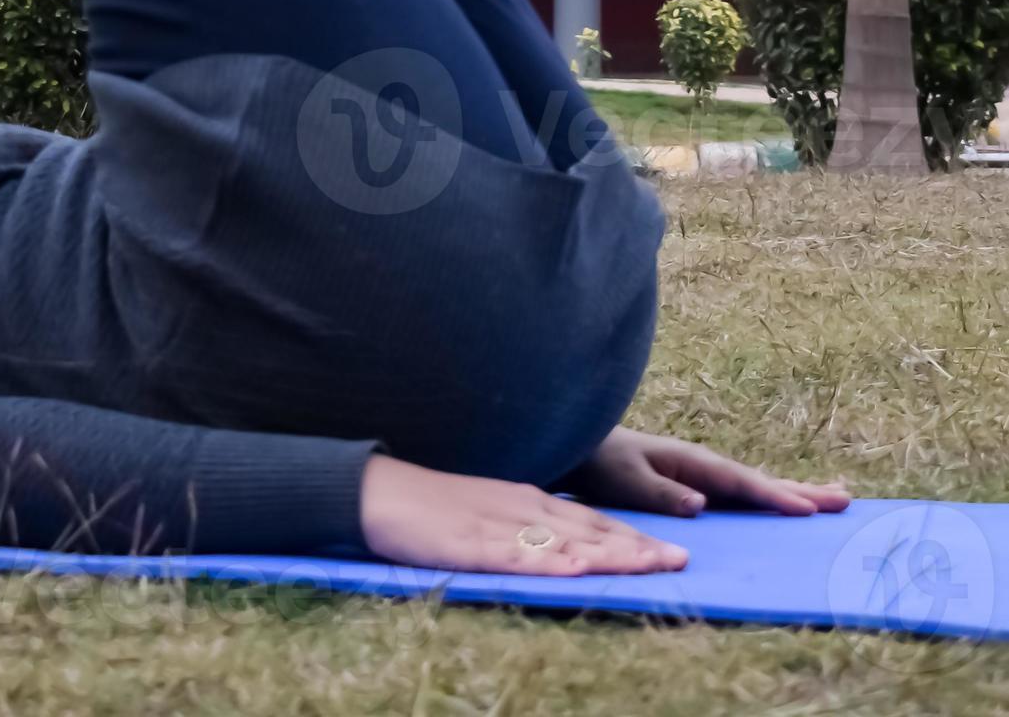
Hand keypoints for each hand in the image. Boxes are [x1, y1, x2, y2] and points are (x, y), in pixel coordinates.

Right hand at [358, 455, 689, 577]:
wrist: (378, 490)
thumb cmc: (431, 504)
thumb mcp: (486, 510)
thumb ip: (523, 527)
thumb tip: (563, 548)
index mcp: (524, 500)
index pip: (590, 519)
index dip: (632, 535)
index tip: (671, 549)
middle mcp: (520, 508)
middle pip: (588, 529)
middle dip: (637, 545)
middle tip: (682, 559)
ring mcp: (497, 527)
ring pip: (564, 541)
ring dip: (609, 553)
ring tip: (650, 564)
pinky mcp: (471, 545)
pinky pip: (518, 557)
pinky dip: (551, 563)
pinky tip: (576, 569)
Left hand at [566, 428, 851, 518]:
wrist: (576, 445)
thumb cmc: (598, 463)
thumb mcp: (625, 480)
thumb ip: (661, 493)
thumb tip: (702, 503)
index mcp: (690, 462)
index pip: (740, 483)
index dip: (774, 497)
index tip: (810, 509)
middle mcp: (701, 465)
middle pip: (758, 480)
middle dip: (801, 490)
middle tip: (846, 499)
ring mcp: (699, 473)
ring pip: (754, 485)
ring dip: (791, 492)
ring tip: (832, 496)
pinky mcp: (693, 483)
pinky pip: (739, 493)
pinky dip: (766, 497)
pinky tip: (780, 505)